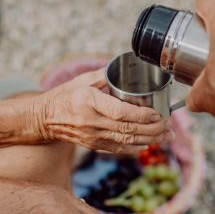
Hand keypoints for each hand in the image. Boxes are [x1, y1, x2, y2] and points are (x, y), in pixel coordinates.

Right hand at [33, 68, 174, 153]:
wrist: (45, 119)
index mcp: (88, 101)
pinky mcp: (94, 145)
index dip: (140, 115)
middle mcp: (91, 121)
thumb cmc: (65, 95)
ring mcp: (92, 136)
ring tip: (167, 135)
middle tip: (169, 125)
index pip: (119, 112)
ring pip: (126, 141)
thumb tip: (128, 65)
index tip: (156, 113)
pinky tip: (149, 143)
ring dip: (150, 139)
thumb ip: (105, 75)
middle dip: (152, 128)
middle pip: (127, 128)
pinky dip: (136, 147)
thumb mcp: (82, 80)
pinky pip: (118, 148)